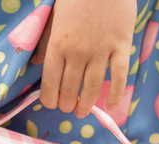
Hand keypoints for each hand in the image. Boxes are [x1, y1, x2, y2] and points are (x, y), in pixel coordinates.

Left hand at [30, 0, 136, 117]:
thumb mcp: (54, 14)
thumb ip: (45, 40)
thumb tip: (36, 63)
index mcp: (58, 44)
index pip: (50, 81)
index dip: (50, 98)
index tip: (51, 104)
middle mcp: (78, 51)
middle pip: (71, 88)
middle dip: (67, 104)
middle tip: (68, 109)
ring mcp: (101, 50)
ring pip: (93, 87)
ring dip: (86, 104)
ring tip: (82, 112)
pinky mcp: (122, 45)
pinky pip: (119, 75)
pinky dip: (116, 93)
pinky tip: (110, 106)